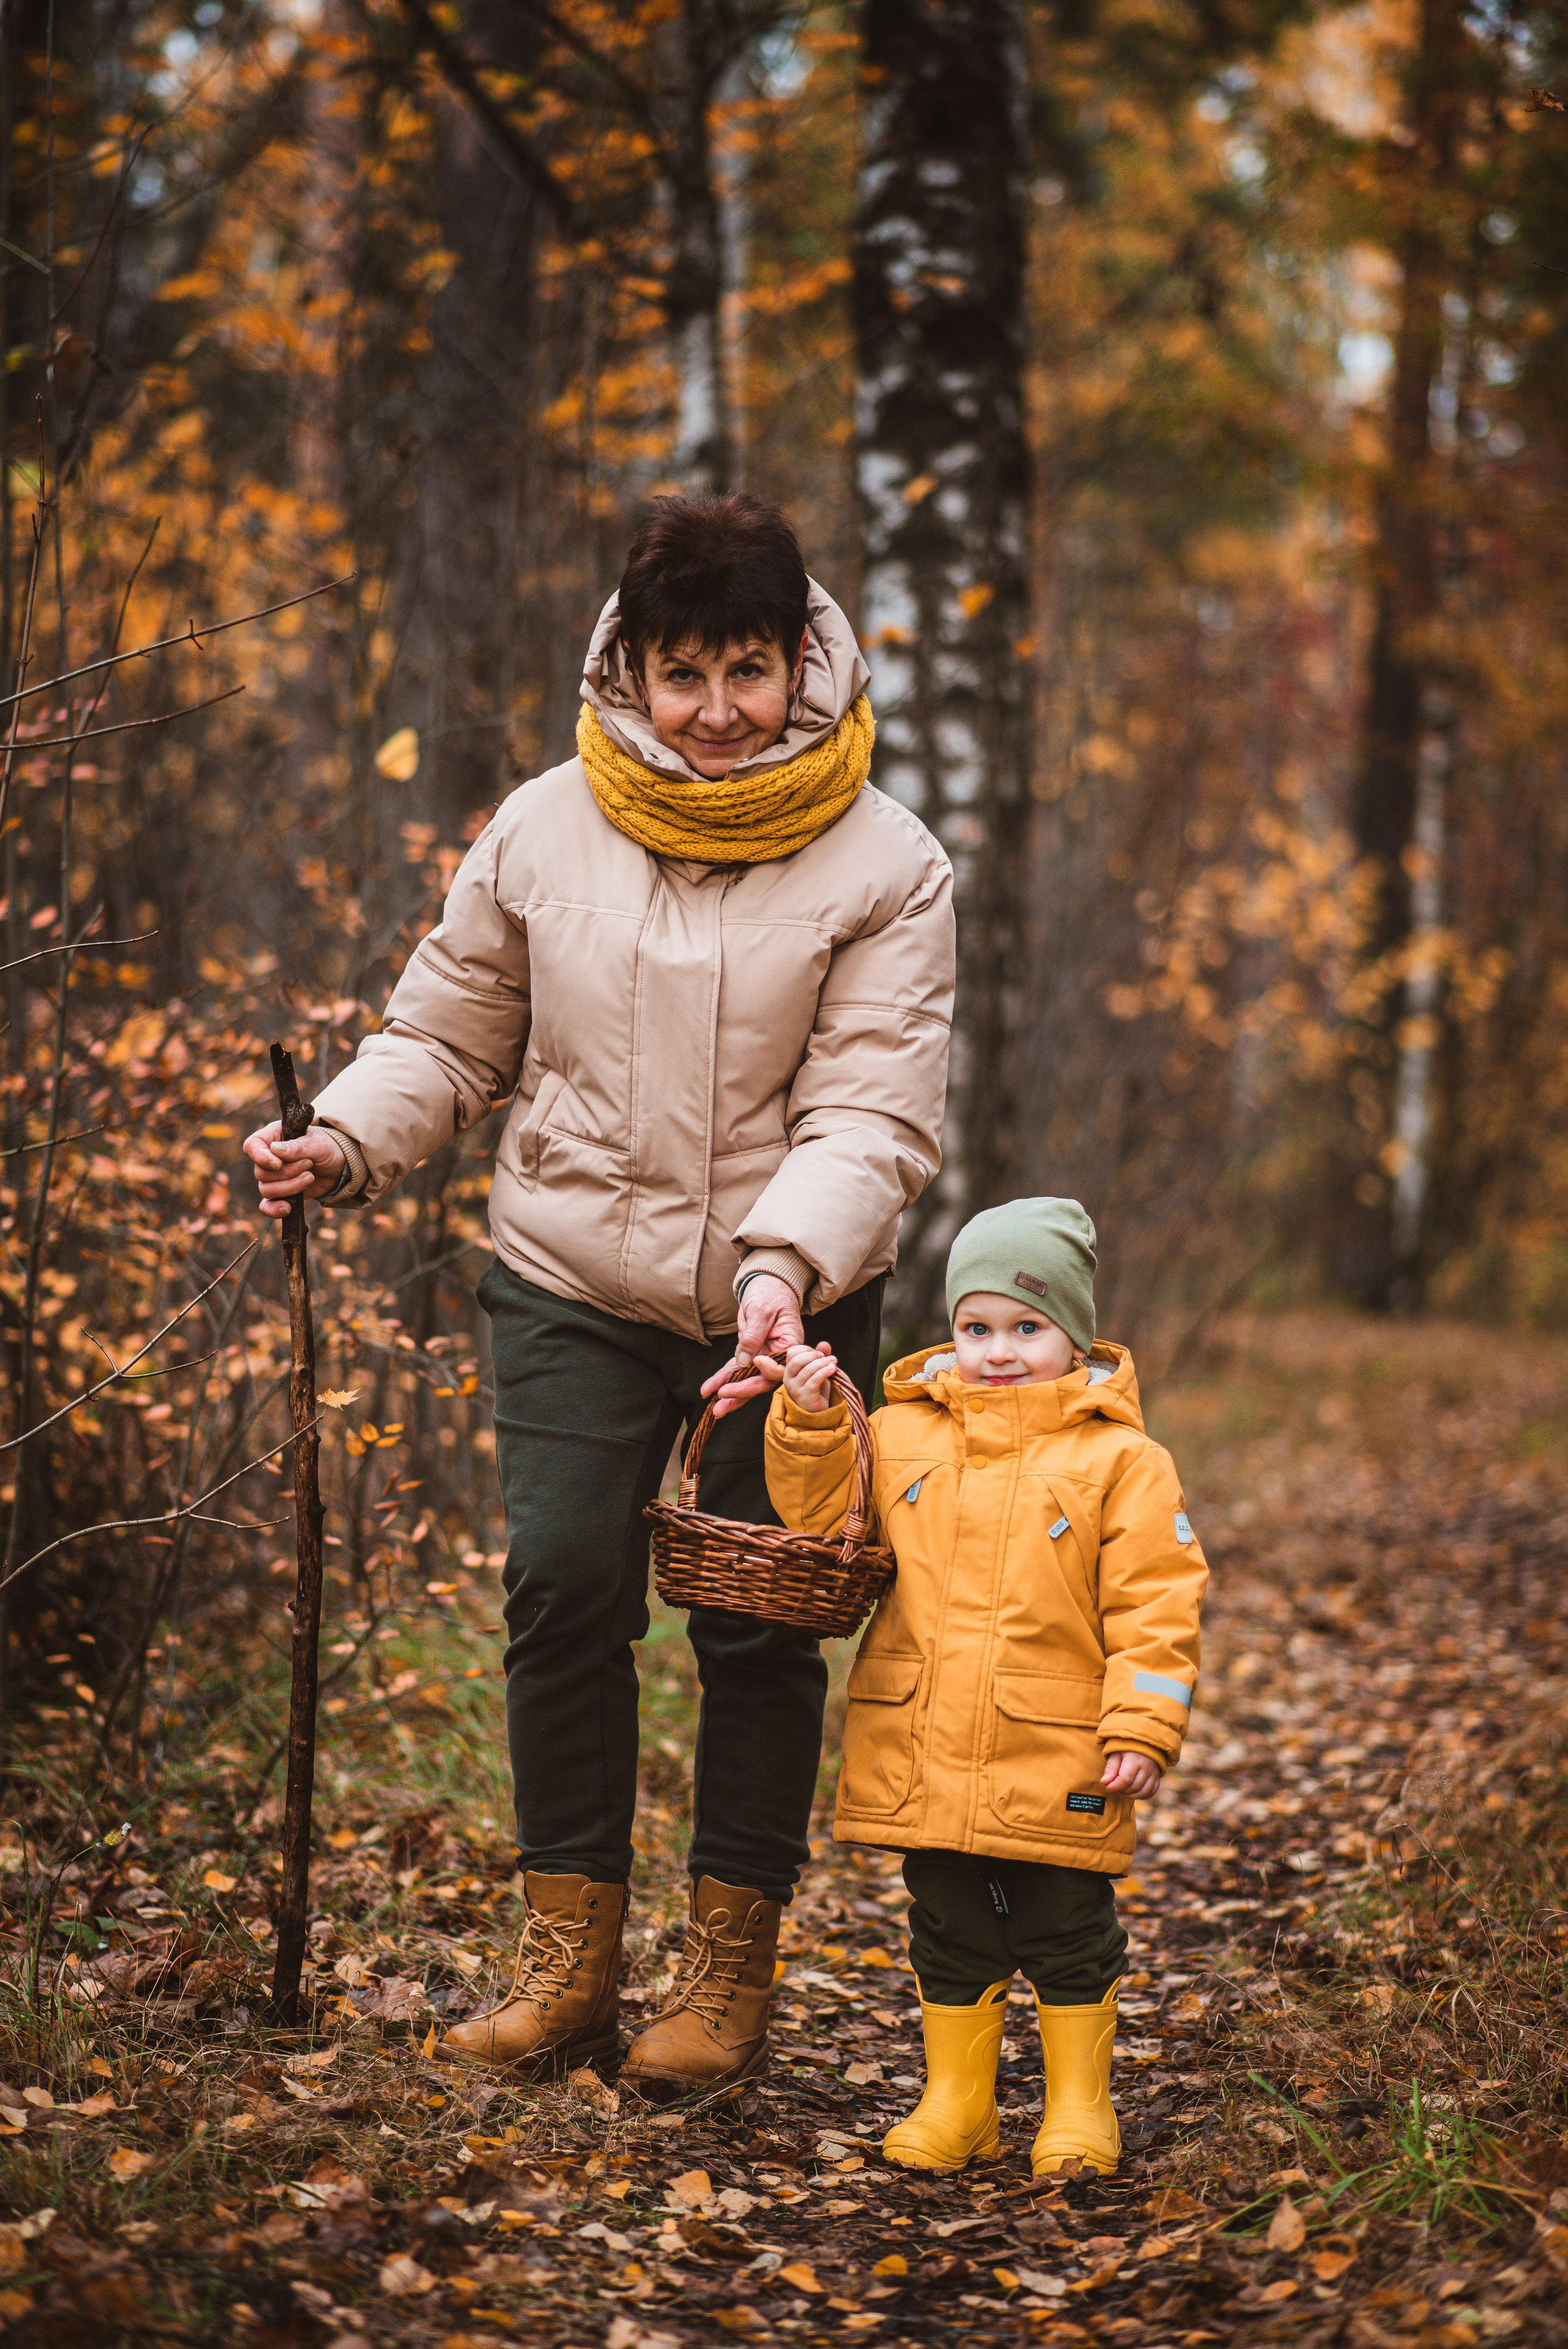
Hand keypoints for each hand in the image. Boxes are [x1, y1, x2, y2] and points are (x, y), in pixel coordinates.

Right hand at [243, 1119, 345, 1219]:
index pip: (252, 1145)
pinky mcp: (280, 1193)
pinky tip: (287, 1208)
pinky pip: (266, 1205)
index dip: (260, 1156)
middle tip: (309, 1164)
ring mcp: (273, 1177)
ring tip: (310, 1176)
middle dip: (287, 1172)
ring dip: (290, 1186)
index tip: (278, 1164)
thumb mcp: (318, 1144)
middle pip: (261, 1172)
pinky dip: (274, 1209)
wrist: (339, 1167)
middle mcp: (269, 1157)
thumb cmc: (327, 1148)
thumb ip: (298, 1147)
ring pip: (266, 1189)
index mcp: (273, 1137)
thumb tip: (275, 1150)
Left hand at [701, 1273, 804, 1417]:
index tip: (749, 1368)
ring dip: (730, 1393)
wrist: (766, 1284)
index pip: (780, 1369)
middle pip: (762, 1381)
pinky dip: (722, 1378)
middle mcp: (778, 1356)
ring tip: (714, 1410)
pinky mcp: (749, 1353)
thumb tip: (745, 1361)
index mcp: (790, 1346)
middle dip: (741, 1394)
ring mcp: (763, 1356)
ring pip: (747, 1379)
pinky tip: (708, 1389)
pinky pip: (736, 1369)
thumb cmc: (770, 1293)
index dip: (764, 1374)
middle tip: (721, 1405)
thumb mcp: (761, 1311)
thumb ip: (754, 1336)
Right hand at [782, 1342, 837, 1412]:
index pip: (792, 1352)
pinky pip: (814, 1380)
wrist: (818, 1413)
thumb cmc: (816, 1390)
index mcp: (789, 1370)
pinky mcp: (804, 1396)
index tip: (819, 1353)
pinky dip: (824, 1372)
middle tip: (826, 1357)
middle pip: (797, 1360)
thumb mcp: (818, 1370)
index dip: (806, 1349)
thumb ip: (821, 1356)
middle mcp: (788, 1379)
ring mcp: (795, 1388)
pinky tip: (833, 1369)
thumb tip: (824, 1344)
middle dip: (813, 1355)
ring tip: (833, 1363)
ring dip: (823, 1363)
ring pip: (807, 1370)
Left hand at [1102, 1749, 1162, 1799]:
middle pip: (1134, 1787)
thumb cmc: (1127, 1746)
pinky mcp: (1157, 1777)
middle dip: (1121, 1791)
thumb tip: (1104, 1782)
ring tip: (1122, 1790)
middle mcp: (1147, 1767)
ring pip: (1143, 1792)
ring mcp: (1154, 1773)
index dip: (1115, 1786)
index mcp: (1135, 1759)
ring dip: (1130, 1795)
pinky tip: (1133, 1792)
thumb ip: (1110, 1767)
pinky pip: (1151, 1791)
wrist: (1144, 1741)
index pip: (1125, 1779)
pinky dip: (1142, 1795)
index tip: (1108, 1787)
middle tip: (1114, 1787)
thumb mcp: (1116, 1753)